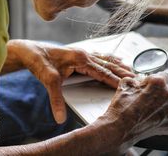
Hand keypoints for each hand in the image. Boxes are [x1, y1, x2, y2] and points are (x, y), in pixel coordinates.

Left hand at [10, 40, 134, 123]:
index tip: (128, 85)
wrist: (30, 51)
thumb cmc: (39, 61)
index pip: (103, 72)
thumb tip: (60, 117)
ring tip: (131, 69)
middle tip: (137, 78)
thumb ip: (56, 100)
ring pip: (105, 59)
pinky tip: (114, 58)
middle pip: (108, 64)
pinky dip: (109, 58)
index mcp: (81, 59)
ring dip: (118, 65)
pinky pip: (98, 56)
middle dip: (122, 71)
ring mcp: (81, 53)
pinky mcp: (78, 54)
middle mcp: (84, 54)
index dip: (116, 80)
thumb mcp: (48, 81)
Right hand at [98, 72, 167, 152]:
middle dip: (157, 94)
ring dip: (159, 106)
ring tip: (145, 111)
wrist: (120, 128)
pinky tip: (149, 119)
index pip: (164, 76)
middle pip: (166, 91)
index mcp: (158, 83)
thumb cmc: (122, 107)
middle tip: (144, 100)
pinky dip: (160, 118)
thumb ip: (137, 79)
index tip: (151, 85)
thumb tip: (139, 81)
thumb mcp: (125, 84)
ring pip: (167, 104)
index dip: (154, 81)